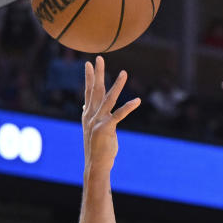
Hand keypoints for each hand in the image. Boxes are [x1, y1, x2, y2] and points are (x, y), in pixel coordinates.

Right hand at [82, 56, 138, 172]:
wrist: (96, 165)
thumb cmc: (97, 148)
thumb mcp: (92, 129)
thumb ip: (90, 116)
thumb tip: (84, 107)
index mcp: (88, 114)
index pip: (88, 92)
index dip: (88, 77)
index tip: (88, 64)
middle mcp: (91, 115)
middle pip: (95, 90)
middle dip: (97, 73)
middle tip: (98, 57)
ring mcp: (98, 121)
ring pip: (108, 99)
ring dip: (117, 85)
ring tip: (124, 73)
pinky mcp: (106, 128)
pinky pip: (119, 115)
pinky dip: (129, 107)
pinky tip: (137, 100)